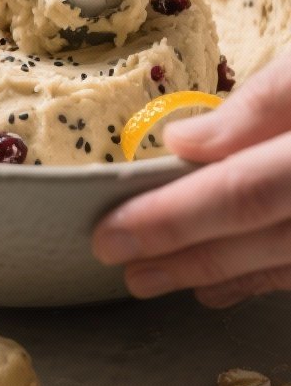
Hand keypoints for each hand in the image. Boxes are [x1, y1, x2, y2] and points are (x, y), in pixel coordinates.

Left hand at [91, 50, 290, 306]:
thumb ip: (267, 101)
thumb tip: (187, 143)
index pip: (245, 191)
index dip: (176, 218)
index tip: (111, 231)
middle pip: (263, 238)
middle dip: (186, 256)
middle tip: (122, 266)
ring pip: (287, 262)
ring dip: (220, 274)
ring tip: (158, 278)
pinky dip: (264, 277)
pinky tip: (224, 284)